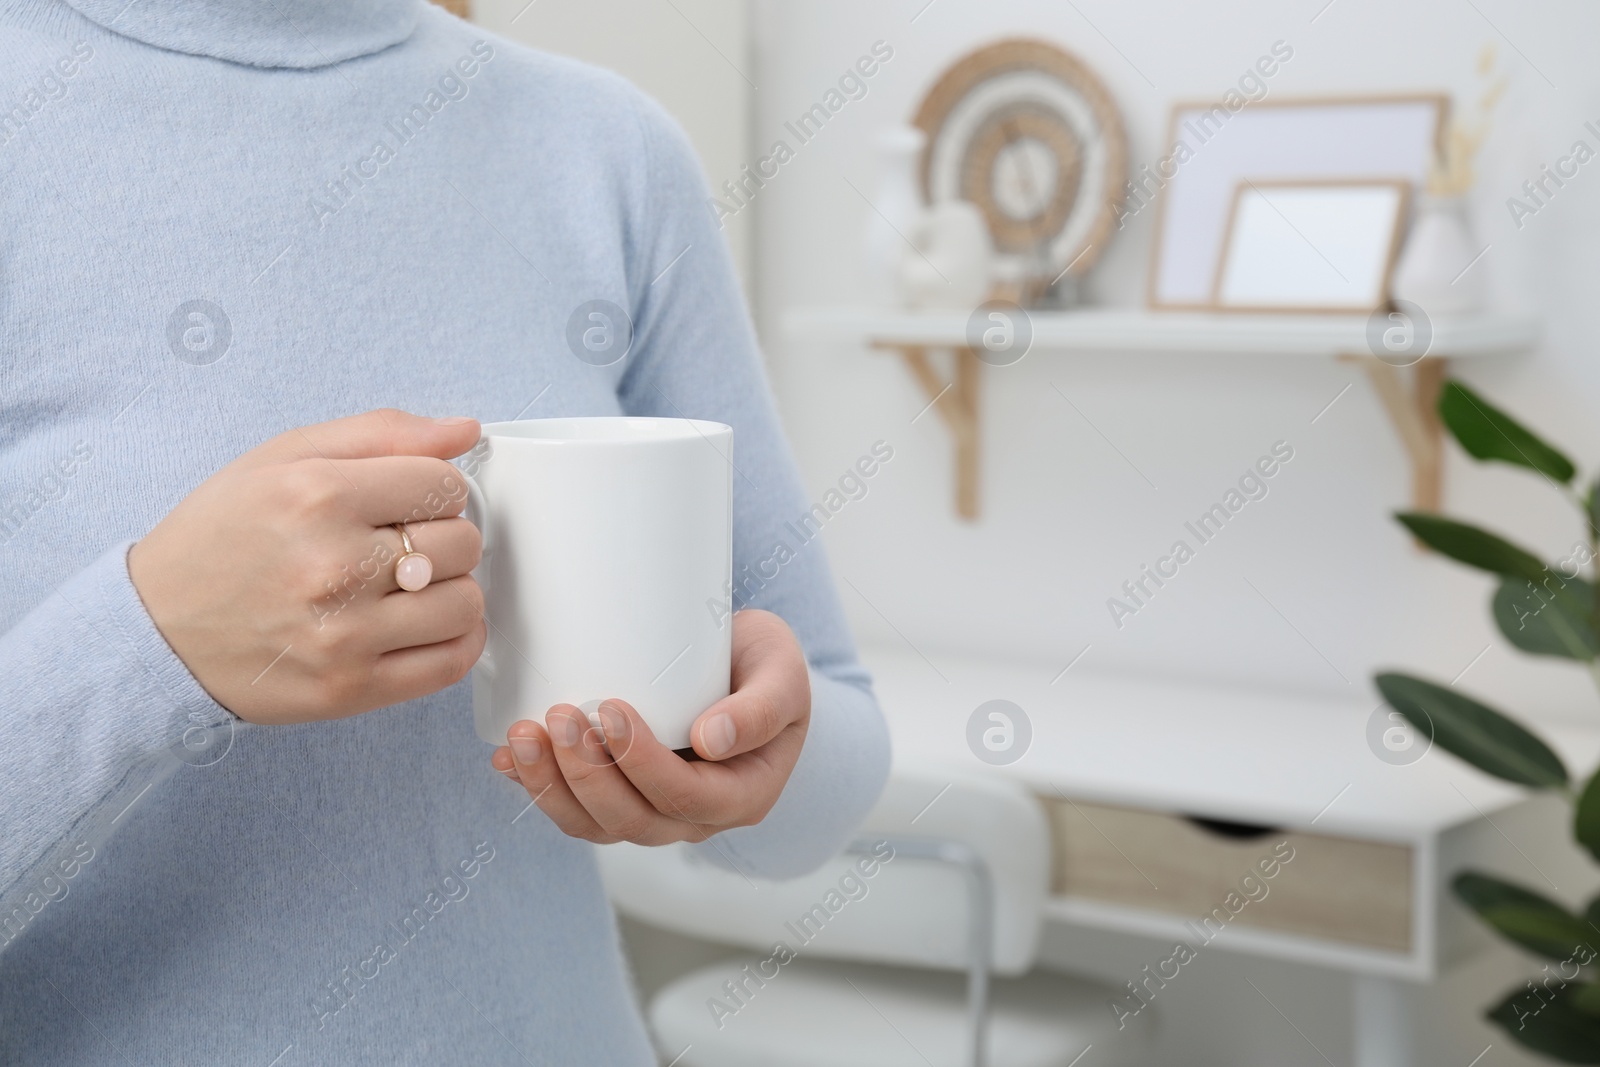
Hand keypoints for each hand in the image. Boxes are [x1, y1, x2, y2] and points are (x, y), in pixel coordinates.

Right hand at [128, 409, 486, 724]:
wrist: (155, 631)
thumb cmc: (221, 538)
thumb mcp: (284, 458)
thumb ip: (381, 434)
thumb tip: (465, 431)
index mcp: (318, 496)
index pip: (444, 484)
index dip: (434, 490)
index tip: (409, 502)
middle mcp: (334, 566)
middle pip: (462, 542)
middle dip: (443, 537)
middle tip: (402, 545)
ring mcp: (344, 634)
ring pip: (466, 603)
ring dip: (450, 590)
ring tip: (410, 587)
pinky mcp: (350, 689)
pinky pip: (450, 663)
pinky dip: (457, 641)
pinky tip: (426, 624)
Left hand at [490, 610, 810, 843]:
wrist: (748, 668)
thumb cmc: (767, 667)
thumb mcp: (784, 675)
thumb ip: (761, 708)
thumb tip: (710, 740)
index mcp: (743, 795)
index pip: (687, 797)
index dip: (643, 764)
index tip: (611, 709)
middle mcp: (698, 817)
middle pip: (633, 820)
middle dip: (587, 774)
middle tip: (558, 716)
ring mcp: (655, 812)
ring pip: (596, 825)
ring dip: (553, 786)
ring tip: (524, 733)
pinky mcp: (621, 796)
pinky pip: (576, 810)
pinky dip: (538, 786)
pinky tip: (507, 756)